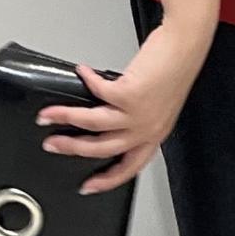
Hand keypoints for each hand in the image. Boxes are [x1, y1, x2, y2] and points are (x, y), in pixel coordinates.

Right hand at [34, 23, 209, 194]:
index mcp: (153, 136)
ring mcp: (137, 113)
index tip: (88, 187)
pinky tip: (80, 72)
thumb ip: (135, 120)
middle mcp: (146, 129)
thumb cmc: (173, 72)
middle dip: (71, 148)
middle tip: (52, 145)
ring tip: (49, 114)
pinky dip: (86, 79)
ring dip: (65, 117)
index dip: (107, 181)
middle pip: (101, 148)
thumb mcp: (158, 106)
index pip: (129, 168)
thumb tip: (105, 121)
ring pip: (93, 124)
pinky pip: (98, 90)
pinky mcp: (130, 93)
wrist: (185, 48)